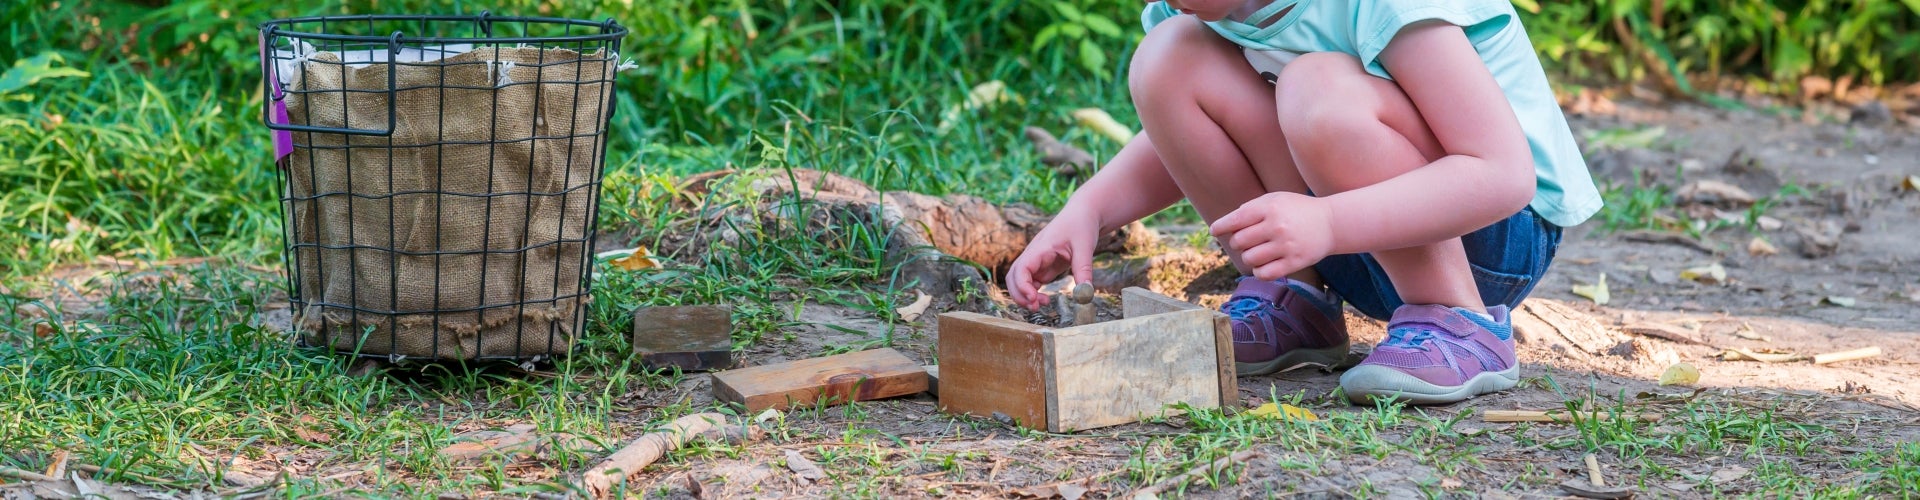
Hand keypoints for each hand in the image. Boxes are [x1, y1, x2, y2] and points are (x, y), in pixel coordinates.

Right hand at [1006, 209, 1099, 309]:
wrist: (1083, 214)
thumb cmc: (1082, 225)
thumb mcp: (1085, 246)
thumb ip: (1084, 270)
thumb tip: (1085, 294)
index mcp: (1040, 247)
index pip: (1021, 268)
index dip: (1022, 285)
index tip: (1034, 298)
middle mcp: (1034, 254)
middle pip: (1013, 276)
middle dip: (1019, 294)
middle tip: (1035, 307)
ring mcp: (1037, 260)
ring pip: (1019, 280)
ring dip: (1024, 295)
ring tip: (1041, 305)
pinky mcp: (1043, 266)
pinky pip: (1031, 282)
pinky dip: (1033, 293)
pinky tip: (1045, 299)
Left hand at [1210, 192, 1334, 280]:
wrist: (1331, 223)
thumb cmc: (1296, 210)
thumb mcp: (1275, 199)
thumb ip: (1250, 208)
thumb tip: (1224, 225)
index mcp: (1270, 208)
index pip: (1236, 220)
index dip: (1221, 227)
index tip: (1214, 231)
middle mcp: (1277, 226)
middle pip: (1239, 242)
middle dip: (1238, 242)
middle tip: (1246, 241)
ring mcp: (1286, 246)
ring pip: (1249, 259)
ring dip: (1248, 257)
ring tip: (1256, 252)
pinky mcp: (1294, 262)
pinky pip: (1264, 274)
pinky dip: (1258, 271)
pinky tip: (1262, 265)